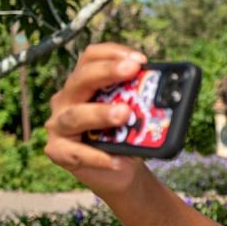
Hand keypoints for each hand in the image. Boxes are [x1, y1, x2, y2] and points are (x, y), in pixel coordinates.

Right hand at [45, 43, 147, 194]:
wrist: (119, 172)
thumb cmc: (125, 137)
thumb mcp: (136, 116)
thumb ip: (142, 103)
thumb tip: (168, 96)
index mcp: (84, 84)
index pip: (91, 57)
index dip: (112, 53)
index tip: (138, 60)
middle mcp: (67, 99)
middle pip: (81, 79)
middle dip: (107, 71)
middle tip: (132, 70)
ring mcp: (59, 125)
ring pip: (75, 116)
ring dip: (100, 113)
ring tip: (124, 114)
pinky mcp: (58, 151)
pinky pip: (77, 153)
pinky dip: (99, 157)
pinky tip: (119, 160)